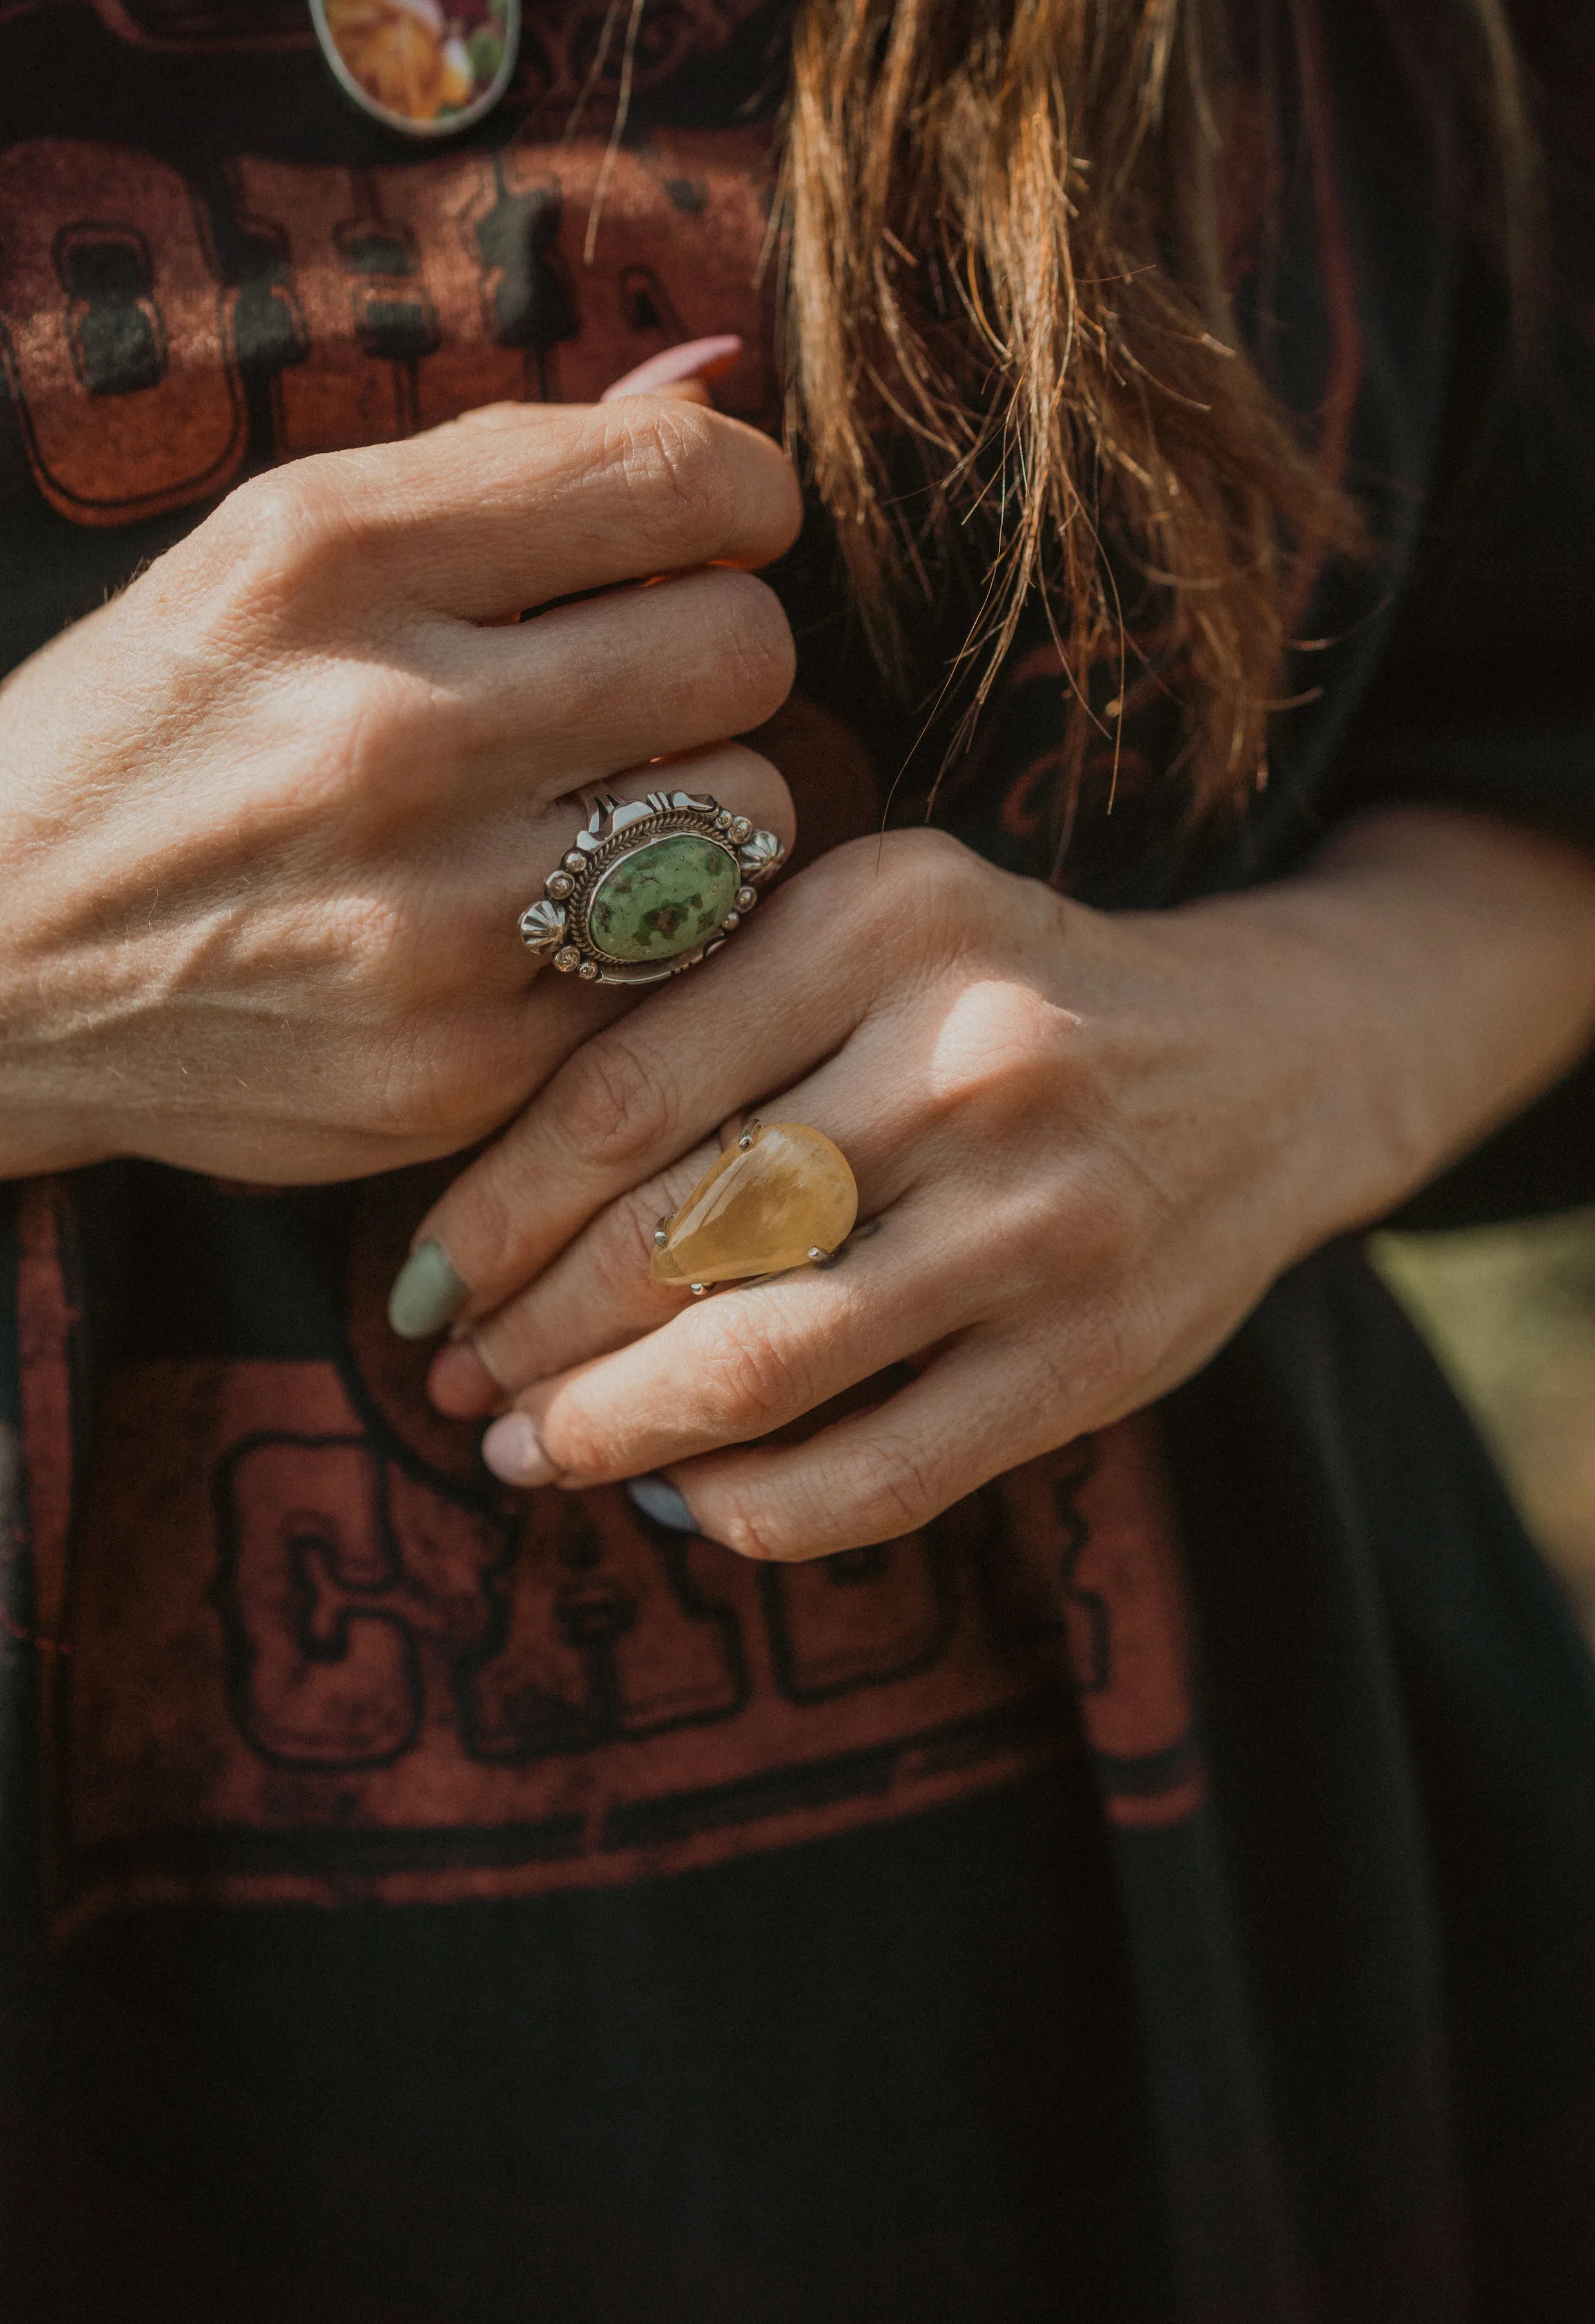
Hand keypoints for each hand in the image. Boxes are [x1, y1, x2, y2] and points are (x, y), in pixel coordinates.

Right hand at [0, 388, 797, 1182]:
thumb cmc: (154, 734)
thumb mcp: (272, 550)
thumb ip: (503, 471)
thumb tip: (717, 391)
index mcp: (330, 558)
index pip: (683, 480)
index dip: (746, 495)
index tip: (721, 526)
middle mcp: (390, 733)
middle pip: (744, 650)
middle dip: (716, 647)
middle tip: (641, 679)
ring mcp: (432, 921)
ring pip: (749, 814)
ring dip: (701, 797)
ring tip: (590, 805)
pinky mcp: (464, 1067)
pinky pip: (680, 965)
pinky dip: (642, 934)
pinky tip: (541, 920)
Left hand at [402, 810, 1594, 1560]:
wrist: (1268, 1062)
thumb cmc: (1009, 1001)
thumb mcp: (872, 937)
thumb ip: (712, 1020)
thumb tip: (495, 1222)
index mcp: (886, 916)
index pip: (620, 1092)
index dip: (488, 1216)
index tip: (419, 1287)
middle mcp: (970, 1055)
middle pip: (672, 1234)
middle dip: (530, 1337)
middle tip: (460, 1385)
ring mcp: (1043, 1215)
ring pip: (759, 1366)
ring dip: (609, 1433)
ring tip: (532, 1453)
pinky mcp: (1094, 1357)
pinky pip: (875, 1476)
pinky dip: (748, 1511)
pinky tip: (684, 1497)